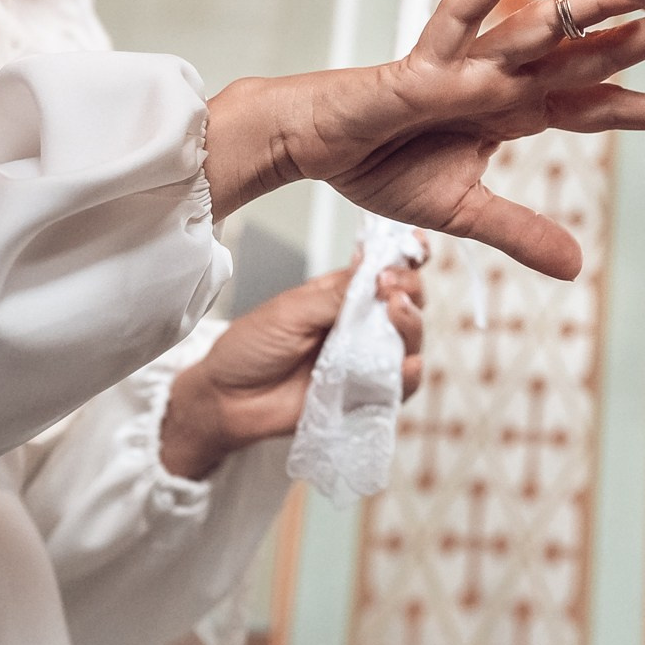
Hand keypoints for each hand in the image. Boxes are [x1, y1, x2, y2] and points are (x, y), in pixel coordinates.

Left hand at [159, 252, 426, 478]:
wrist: (227, 399)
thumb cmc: (252, 347)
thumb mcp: (293, 310)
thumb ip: (337, 293)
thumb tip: (377, 264)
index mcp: (344, 294)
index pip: (388, 270)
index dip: (408, 257)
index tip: (417, 245)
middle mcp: (361, 324)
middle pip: (408, 302)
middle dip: (409, 289)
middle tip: (391, 287)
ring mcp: (366, 359)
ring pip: (409, 341)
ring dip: (411, 325)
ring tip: (396, 313)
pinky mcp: (366, 393)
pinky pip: (399, 386)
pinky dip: (409, 375)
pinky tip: (407, 364)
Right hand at [204, 0, 644, 279]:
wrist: (314, 141)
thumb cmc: (382, 163)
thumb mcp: (462, 212)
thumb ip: (520, 233)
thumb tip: (576, 270)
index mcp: (519, 109)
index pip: (599, 108)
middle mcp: (503, 77)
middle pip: (586, 56)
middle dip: (643, 37)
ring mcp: (465, 64)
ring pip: (537, 30)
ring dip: (587, 7)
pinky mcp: (421, 63)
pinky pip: (458, 21)